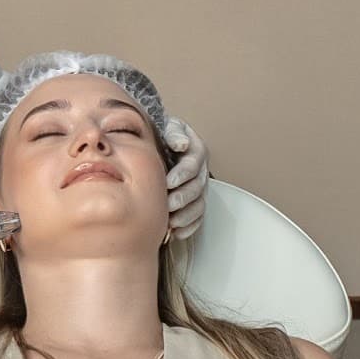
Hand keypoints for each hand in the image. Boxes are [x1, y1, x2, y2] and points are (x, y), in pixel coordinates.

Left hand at [163, 117, 209, 239]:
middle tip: (169, 205)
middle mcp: (200, 171)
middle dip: (183, 198)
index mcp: (196, 151)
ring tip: (171, 222)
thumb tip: (180, 143)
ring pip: (199, 205)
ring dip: (186, 215)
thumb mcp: (168, 126)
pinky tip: (177, 232)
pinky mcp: (194, 202)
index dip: (183, 174)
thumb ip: (174, 132)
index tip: (169, 182)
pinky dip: (189, 226)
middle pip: (197, 187)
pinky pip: (198, 217)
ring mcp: (198, 188)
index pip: (193, 164)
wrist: (159, 147)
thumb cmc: (162, 136)